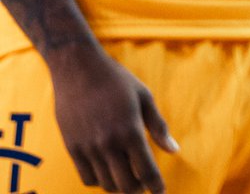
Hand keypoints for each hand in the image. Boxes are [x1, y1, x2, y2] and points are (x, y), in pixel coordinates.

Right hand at [48, 41, 178, 192]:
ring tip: (128, 176)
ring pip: (107, 184)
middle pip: (126, 185)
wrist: (78, 68)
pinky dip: (100, 181)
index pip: (146, 171)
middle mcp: (109, 143)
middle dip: (139, 189)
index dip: (156, 186)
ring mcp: (89, 148)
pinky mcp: (73, 148)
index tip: (161, 192)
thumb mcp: (143, 96)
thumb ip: (158, 126)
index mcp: (130, 130)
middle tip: (145, 184)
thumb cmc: (116, 79)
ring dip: (120, 185)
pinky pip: (87, 178)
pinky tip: (108, 170)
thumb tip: (174, 150)